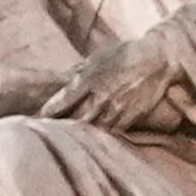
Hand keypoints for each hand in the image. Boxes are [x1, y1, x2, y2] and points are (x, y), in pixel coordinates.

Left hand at [39, 32, 183, 129]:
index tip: (36, 120)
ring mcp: (115, 109)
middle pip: (72, 122)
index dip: (46, 114)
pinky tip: (95, 140)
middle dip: (60, 129)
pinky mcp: (130, 118)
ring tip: (70, 141)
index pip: (60, 102)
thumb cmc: (128, 53)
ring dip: (80, 136)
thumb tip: (66, 79)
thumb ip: (81, 70)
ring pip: (91, 131)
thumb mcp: (100, 56)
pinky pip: (110, 134)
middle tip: (50, 135)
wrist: (159, 59)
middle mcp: (99, 96)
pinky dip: (101, 138)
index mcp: (88, 79)